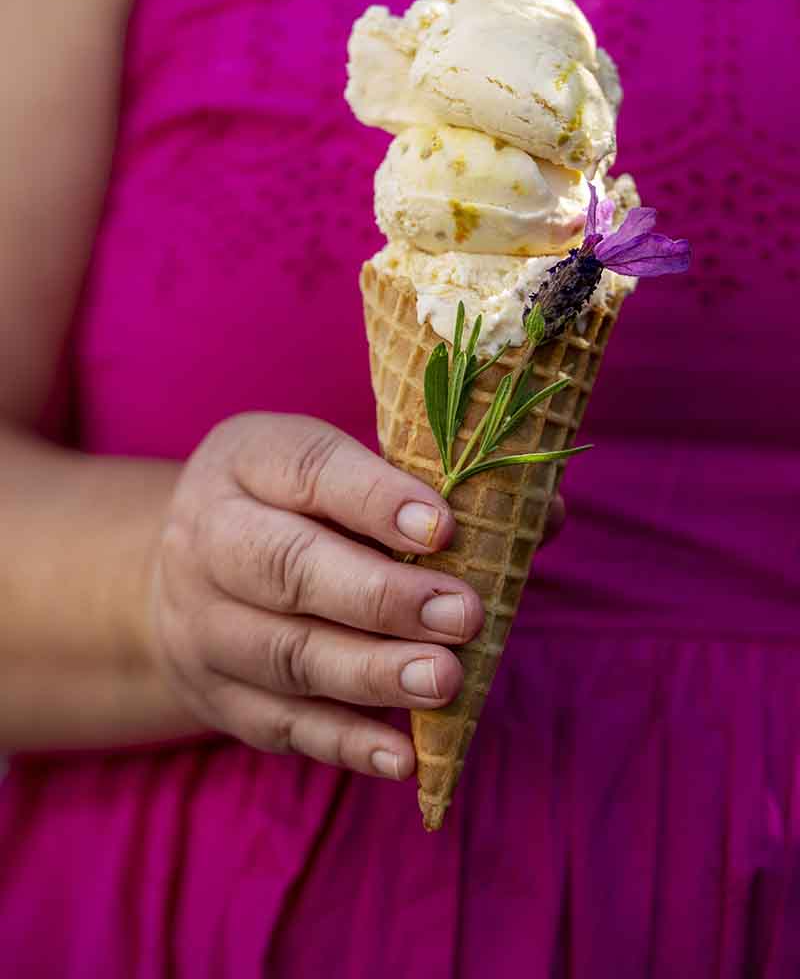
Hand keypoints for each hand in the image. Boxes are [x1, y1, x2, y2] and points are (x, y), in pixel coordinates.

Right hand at [150, 414, 486, 781]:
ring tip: (446, 681)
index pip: (307, 468)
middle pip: (284, 567)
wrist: (178, 573)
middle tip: (463, 617)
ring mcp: (204, 622)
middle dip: (380, 596)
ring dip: (370, 673)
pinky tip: (405, 754)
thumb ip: (431, 487)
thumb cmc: (292, 508)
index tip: (444, 528)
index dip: (376, 498)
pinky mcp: (217, 695)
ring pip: (285, 654)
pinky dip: (345, 743)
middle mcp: (209, 535)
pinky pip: (280, 725)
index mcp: (247, 459)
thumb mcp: (337, 469)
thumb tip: (549, 515)